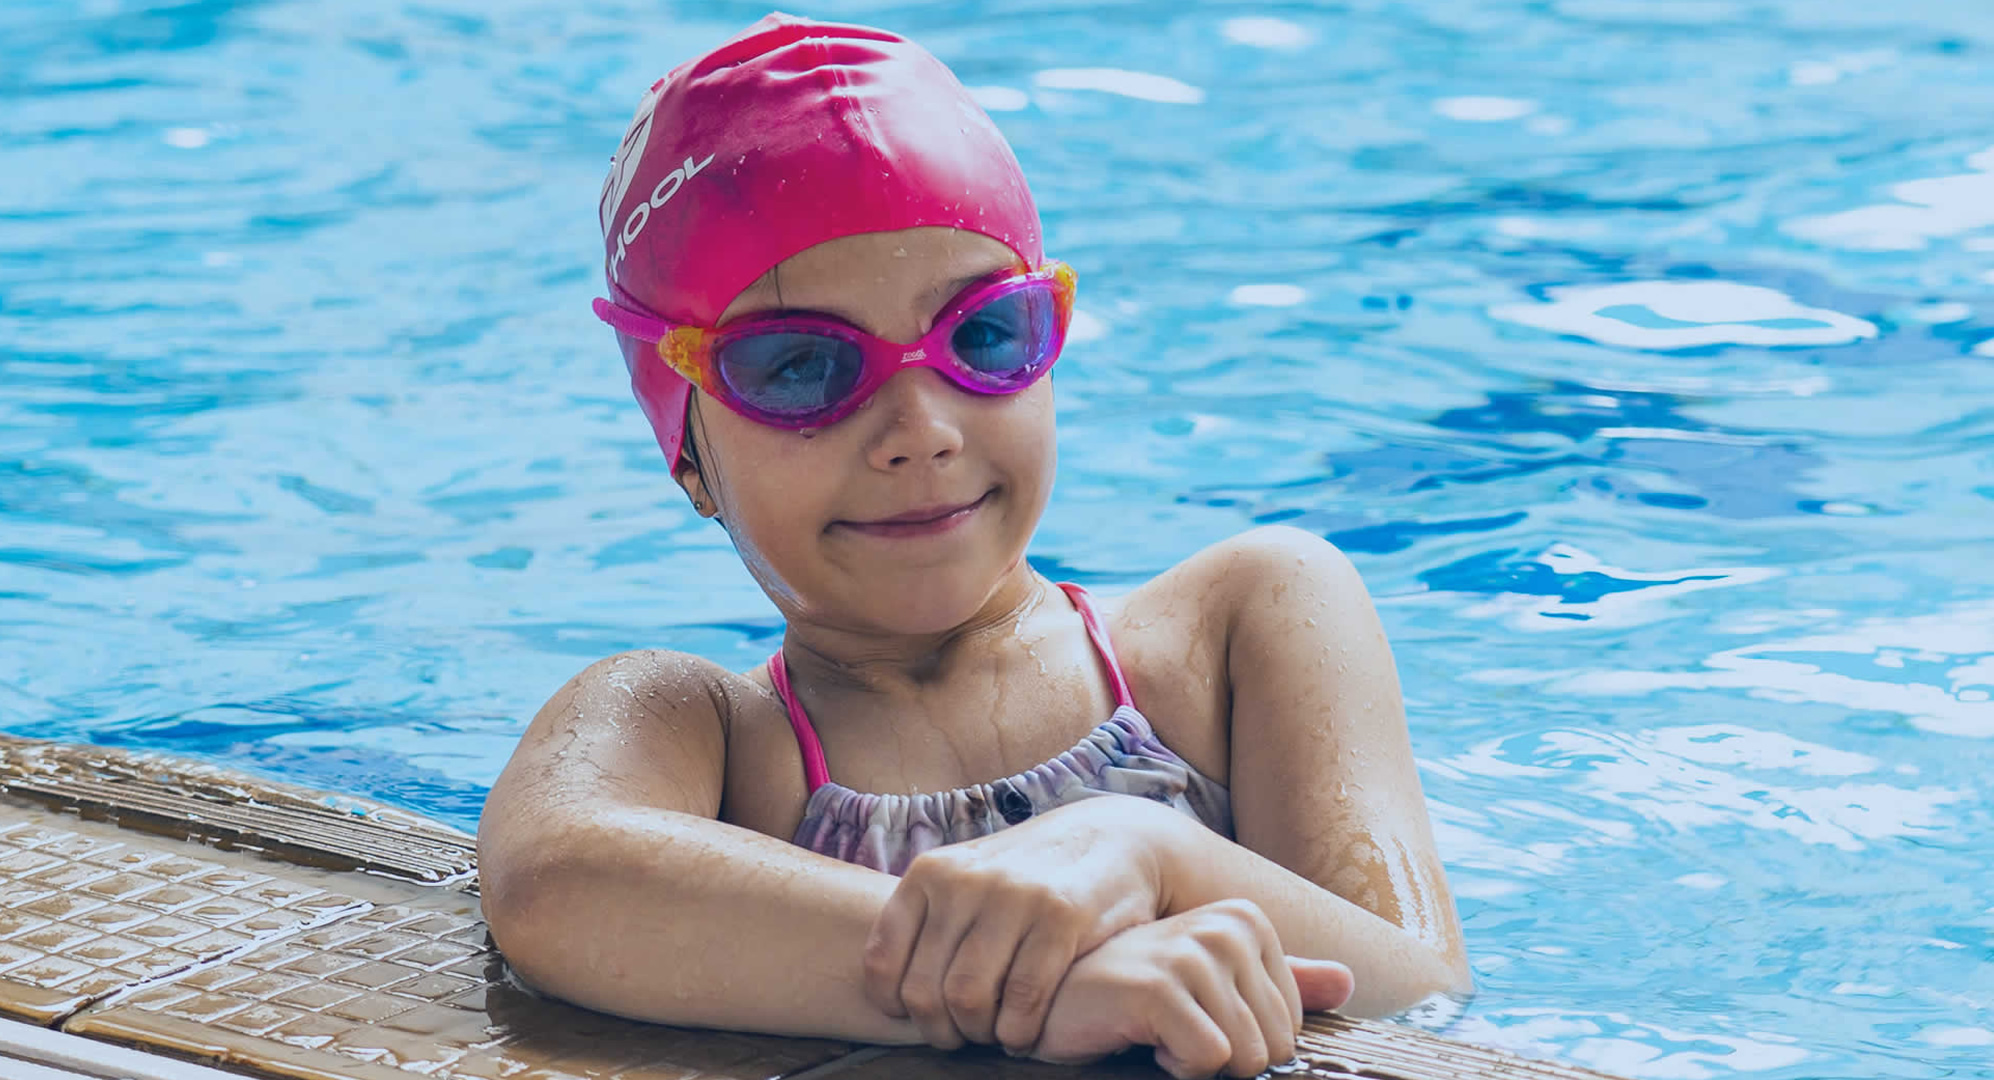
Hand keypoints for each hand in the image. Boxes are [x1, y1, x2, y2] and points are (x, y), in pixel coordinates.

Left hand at [862, 795, 1178, 1051]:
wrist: (1115, 839)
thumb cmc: (1030, 875)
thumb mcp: (969, 877)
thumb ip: (929, 921)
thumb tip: (886, 988)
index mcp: (931, 872)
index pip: (883, 961)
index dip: (895, 1006)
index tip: (917, 1017)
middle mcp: (965, 880)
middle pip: (925, 990)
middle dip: (940, 1030)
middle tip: (961, 1036)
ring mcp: (1013, 896)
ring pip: (968, 999)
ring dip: (979, 1034)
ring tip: (993, 1033)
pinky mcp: (1061, 917)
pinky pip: (1023, 999)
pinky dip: (1019, 1032)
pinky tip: (1024, 1032)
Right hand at [1028, 899, 1355, 1079]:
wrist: (1050, 992)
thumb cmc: (1131, 993)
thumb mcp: (1212, 985)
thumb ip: (1280, 982)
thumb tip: (1347, 982)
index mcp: (1246, 922)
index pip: (1291, 1028)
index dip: (1241, 1043)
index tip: (1193, 1017)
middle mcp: (1226, 928)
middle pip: (1274, 1047)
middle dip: (1223, 1058)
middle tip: (1172, 1029)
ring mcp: (1192, 952)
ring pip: (1245, 1058)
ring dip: (1196, 1063)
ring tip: (1155, 1030)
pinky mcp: (1160, 986)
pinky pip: (1207, 1059)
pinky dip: (1173, 1065)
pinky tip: (1138, 1036)